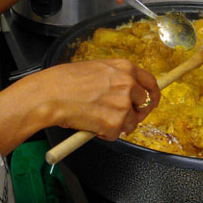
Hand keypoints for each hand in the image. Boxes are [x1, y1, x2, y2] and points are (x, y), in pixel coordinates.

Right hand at [32, 59, 159, 139]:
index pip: (150, 82)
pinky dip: (106, 135)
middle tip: (121, 118)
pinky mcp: (115, 123)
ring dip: (118, 125)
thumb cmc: (65, 81)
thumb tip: (124, 92)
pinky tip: (91, 126)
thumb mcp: (96, 68)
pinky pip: (117, 134)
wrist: (50, 95)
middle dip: (135, 113)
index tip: (151, 102)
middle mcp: (128, 84)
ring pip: (131, 122)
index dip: (152, 95)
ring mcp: (123, 104)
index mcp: (124, 68)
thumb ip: (114, 78)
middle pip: (144, 104)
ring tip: (97, 120)